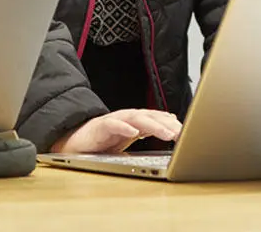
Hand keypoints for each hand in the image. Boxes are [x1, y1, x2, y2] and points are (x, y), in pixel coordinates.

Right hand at [49, 109, 181, 153]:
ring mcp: (113, 121)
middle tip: (181, 133)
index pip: (156, 119)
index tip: (187, 131)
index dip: (171, 124)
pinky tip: (134, 133)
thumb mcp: (129, 138)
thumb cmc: (102, 141)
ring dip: (153, 125)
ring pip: (136, 119)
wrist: (73, 143)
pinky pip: (113, 125)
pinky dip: (124, 128)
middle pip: (150, 117)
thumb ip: (147, 131)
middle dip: (167, 124)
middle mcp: (126, 118)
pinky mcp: (99, 127)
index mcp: (134, 121)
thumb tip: (170, 128)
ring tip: (166, 132)